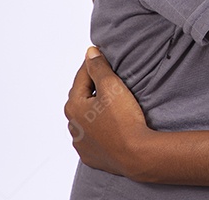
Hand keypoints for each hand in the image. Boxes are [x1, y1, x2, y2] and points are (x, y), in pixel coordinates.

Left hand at [65, 47, 150, 178]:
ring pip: (87, 118)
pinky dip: (100, 128)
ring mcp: (81, 143)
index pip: (81, 77)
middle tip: (110, 80)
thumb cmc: (124, 120)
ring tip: (113, 104)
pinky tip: (112, 125)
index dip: (93, 65)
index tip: (101, 57)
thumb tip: (90, 53)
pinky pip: (93, 136)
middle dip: (93, 87)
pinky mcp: (92, 156)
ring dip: (96, 109)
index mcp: (74, 106)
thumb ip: (98, 67)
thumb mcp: (112, 86)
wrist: (136, 154)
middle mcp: (73, 125)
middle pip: (82, 98)